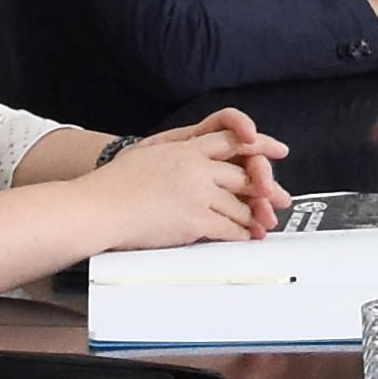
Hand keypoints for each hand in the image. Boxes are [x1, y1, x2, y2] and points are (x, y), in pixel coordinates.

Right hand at [95, 110, 288, 251]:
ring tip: (262, 225)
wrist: (96, 207)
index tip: (277, 150)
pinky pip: (229, 229)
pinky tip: (246, 239)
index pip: (231, 140)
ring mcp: (197, 193)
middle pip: (244, 175)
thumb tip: (189, 157)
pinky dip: (241, 236)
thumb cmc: (112, 185)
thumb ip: (174, 153)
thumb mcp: (147, 154)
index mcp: (184, 148)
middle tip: (281, 199)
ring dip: (254, 218)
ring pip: (240, 205)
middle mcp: (196, 167)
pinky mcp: (195, 219)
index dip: (259, 145)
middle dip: (266, 189)